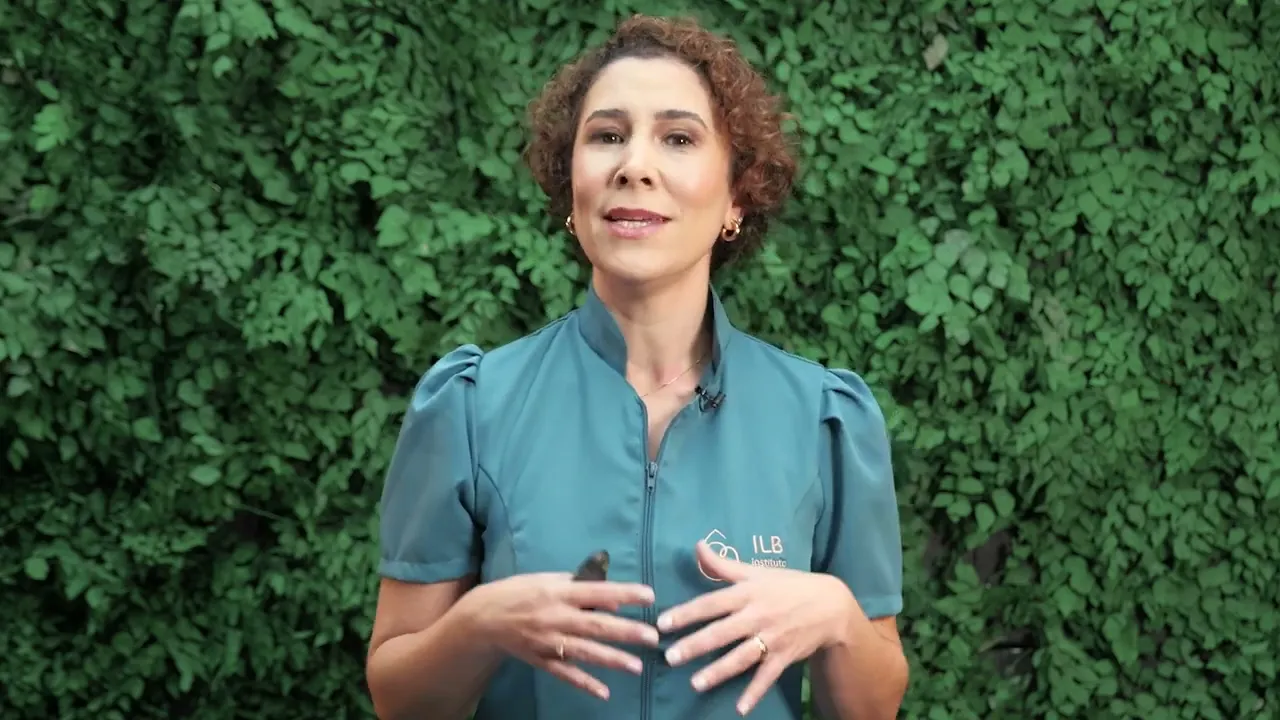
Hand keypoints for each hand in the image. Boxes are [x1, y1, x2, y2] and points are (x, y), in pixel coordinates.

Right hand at [466, 572, 659, 699]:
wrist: (483, 617)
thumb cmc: (520, 592)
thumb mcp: (547, 579)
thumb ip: (577, 586)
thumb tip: (609, 597)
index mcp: (558, 593)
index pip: (597, 592)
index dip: (623, 594)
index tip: (650, 596)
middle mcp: (555, 617)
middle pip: (595, 625)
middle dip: (625, 632)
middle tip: (652, 637)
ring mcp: (548, 641)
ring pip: (584, 652)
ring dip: (611, 659)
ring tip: (636, 666)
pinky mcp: (540, 660)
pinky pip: (564, 673)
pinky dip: (583, 683)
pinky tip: (603, 692)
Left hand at [657, 542, 856, 714]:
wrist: (831, 605)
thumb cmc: (788, 585)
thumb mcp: (757, 572)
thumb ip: (724, 565)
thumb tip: (697, 546)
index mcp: (748, 593)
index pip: (712, 603)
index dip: (687, 612)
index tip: (664, 623)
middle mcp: (757, 616)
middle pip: (722, 632)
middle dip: (696, 645)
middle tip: (671, 657)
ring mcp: (771, 638)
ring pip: (741, 657)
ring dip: (718, 671)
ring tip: (696, 684)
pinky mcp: (784, 656)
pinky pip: (766, 676)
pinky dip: (754, 692)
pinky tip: (740, 708)